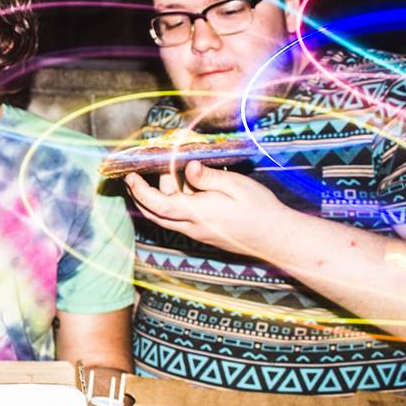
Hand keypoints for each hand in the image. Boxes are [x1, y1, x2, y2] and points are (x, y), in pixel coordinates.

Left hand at [124, 160, 290, 255]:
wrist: (275, 238)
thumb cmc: (259, 209)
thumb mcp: (236, 185)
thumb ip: (209, 177)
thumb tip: (188, 166)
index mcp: (198, 212)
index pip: (159, 204)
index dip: (140, 191)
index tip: (129, 176)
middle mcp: (192, 226)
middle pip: (154, 214)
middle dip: (139, 195)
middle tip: (132, 176)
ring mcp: (196, 232)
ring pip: (165, 216)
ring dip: (158, 197)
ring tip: (165, 171)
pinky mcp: (202, 233)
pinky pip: (178, 219)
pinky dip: (171, 203)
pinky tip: (181, 186)